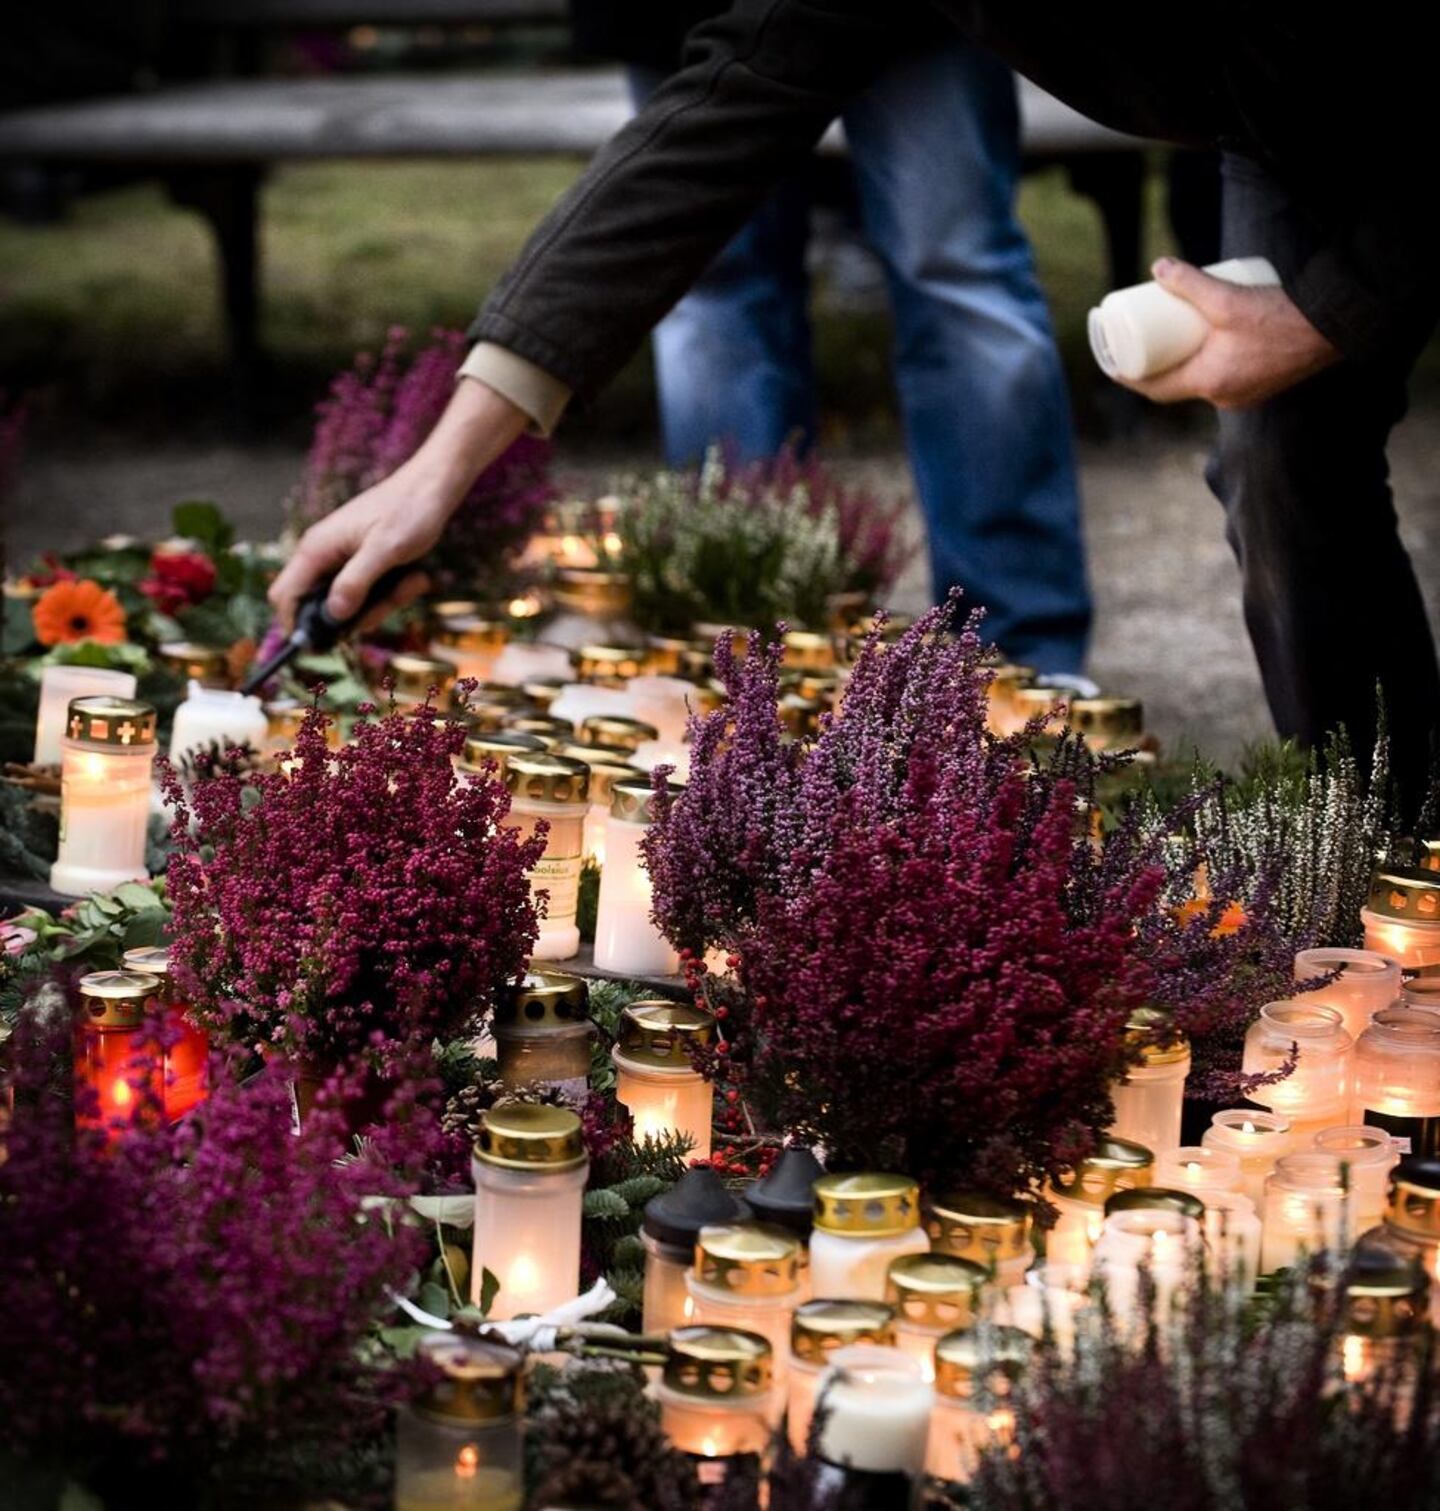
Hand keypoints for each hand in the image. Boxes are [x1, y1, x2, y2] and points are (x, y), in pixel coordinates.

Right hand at [269, 378, 528, 629]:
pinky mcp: (363, 563)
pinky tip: (416, 576)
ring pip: (352, 604)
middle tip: (392, 601)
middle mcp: (323, 555)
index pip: (285, 595)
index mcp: (317, 548)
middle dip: (359, 615)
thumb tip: (333, 614)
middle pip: (322, 607)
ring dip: (385, 602)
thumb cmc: (410, 511)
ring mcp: (344, 559)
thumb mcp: (385, 550)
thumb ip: (356, 582)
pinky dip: (394, 592)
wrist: (434, 487)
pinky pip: (371, 593)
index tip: (327, 644)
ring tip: (414, 580)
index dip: (298, 625)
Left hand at [1120, 258, 1340, 408]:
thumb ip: (1192, 283)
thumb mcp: (1228, 299)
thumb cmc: (1281, 318)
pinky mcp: (1262, 386)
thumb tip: (1158, 267)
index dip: (1129, 377)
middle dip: (1155, 367)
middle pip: (1176, 386)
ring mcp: (1244, 395)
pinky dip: (1209, 365)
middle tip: (1141, 343)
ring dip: (1184, 364)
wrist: (1335, 329)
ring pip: (1202, 381)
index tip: (1113, 363)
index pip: (1155, 389)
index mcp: (1209, 383)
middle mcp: (1224, 397)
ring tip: (1171, 339)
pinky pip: (1224, 379)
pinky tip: (1207, 347)